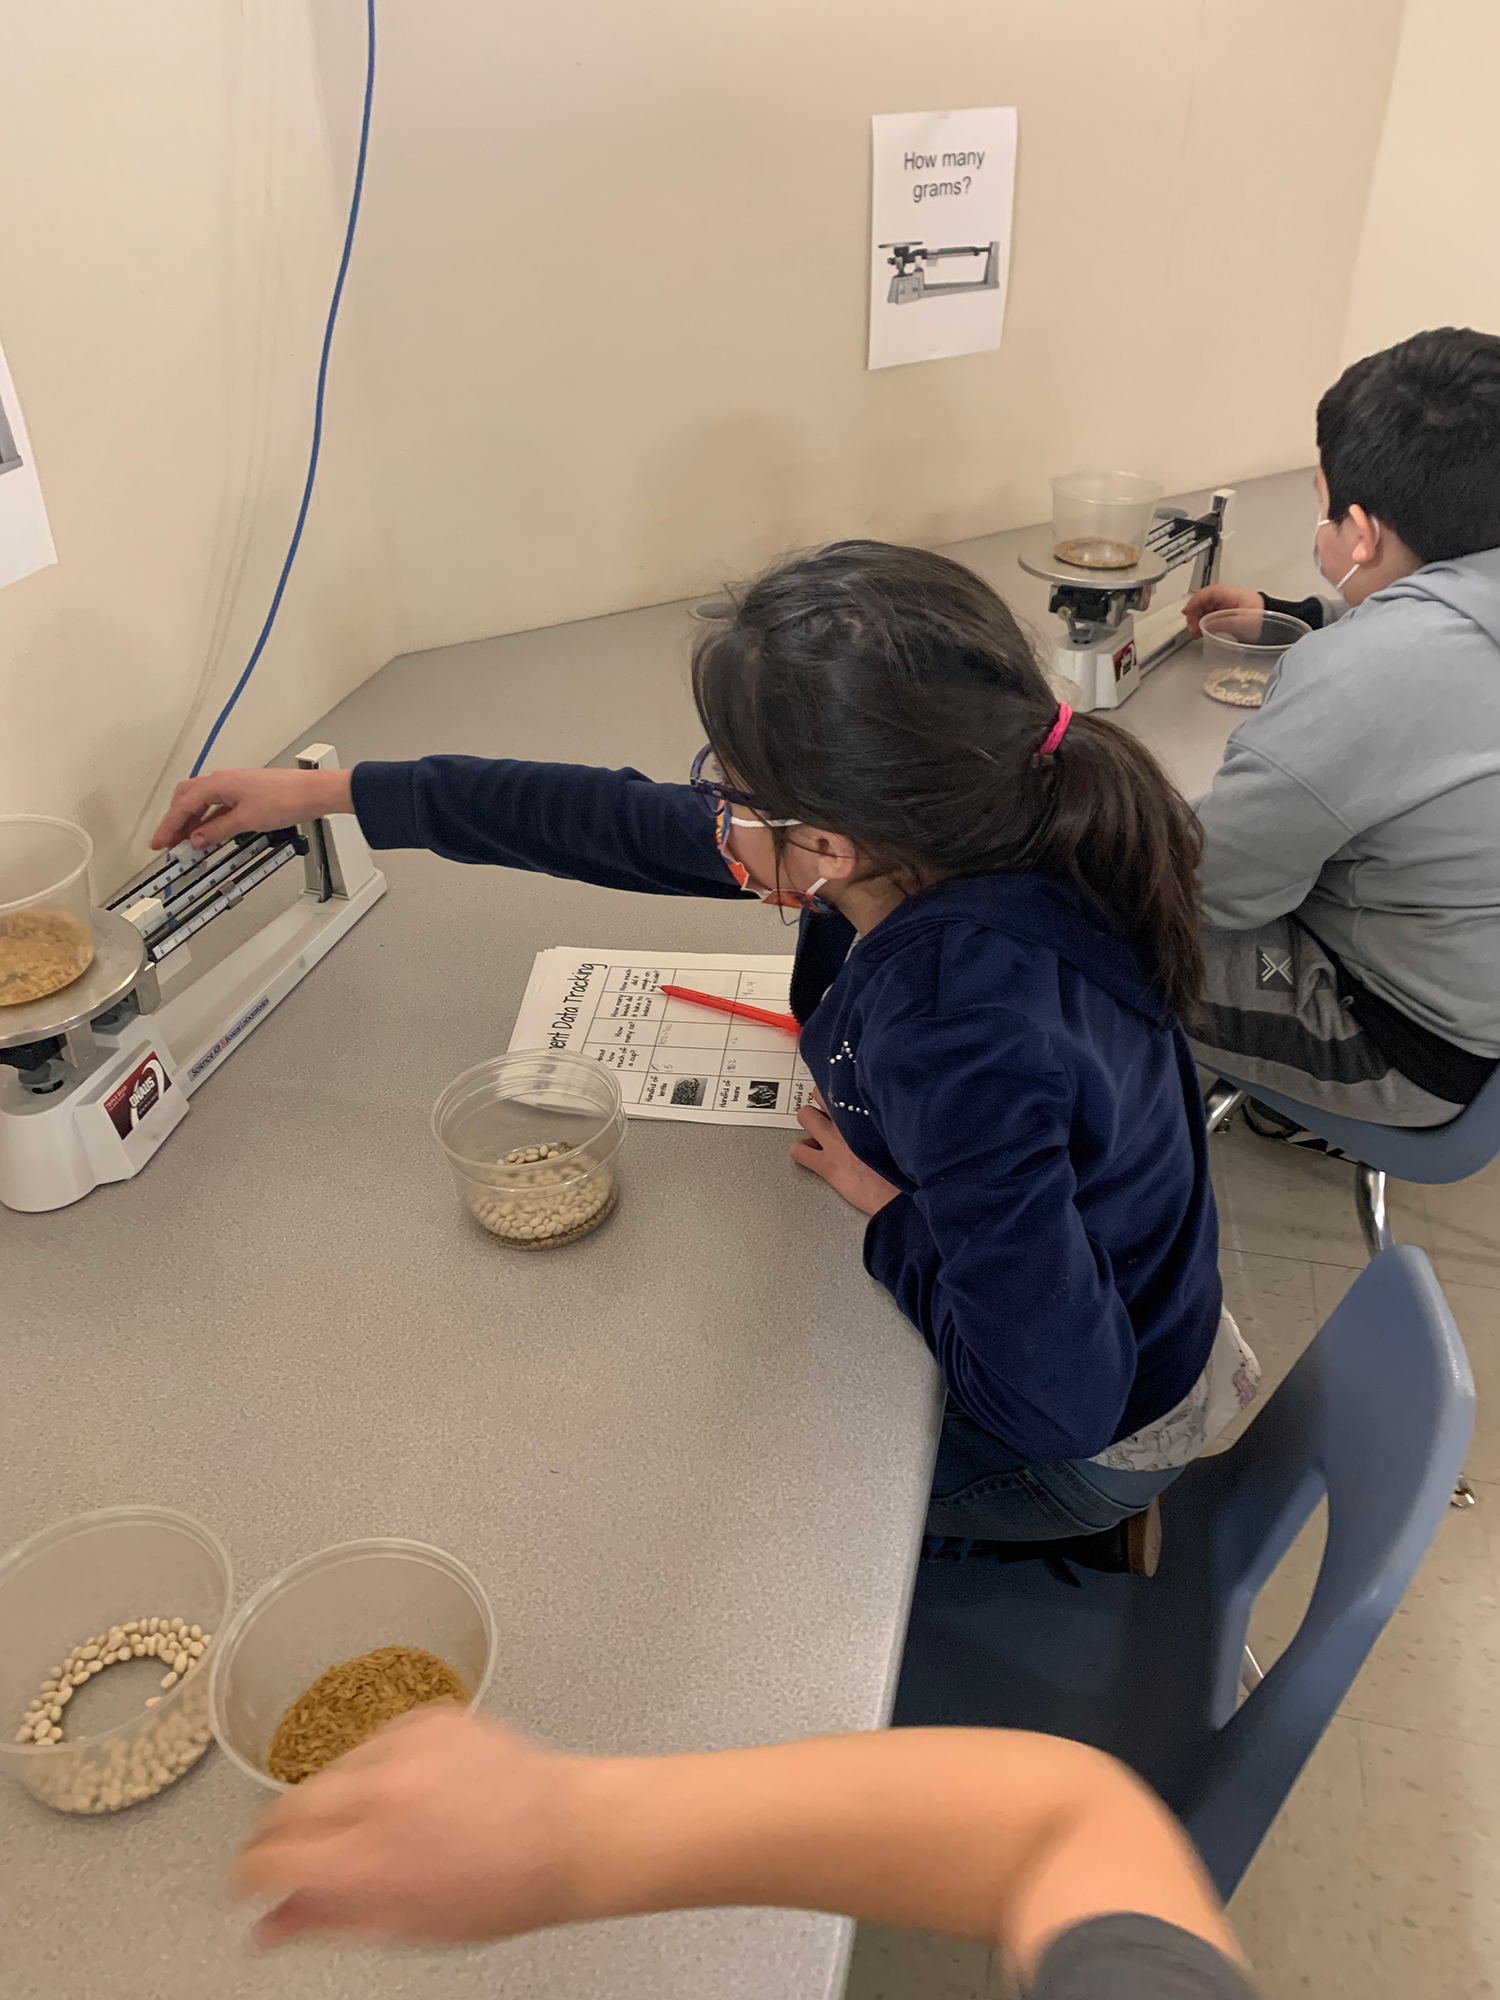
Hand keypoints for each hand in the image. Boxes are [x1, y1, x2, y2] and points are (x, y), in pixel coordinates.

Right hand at [150, 766, 352, 850]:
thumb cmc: (285, 798)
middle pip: (187, 799)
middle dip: (175, 822)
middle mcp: (222, 781)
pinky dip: (208, 820)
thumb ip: (218, 831)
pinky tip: (209, 834)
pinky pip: (217, 806)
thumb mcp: (246, 820)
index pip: (182, 806)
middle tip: (168, 843)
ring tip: (186, 843)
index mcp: (217, 783)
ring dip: (191, 822)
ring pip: (201, 803)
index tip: (158, 843)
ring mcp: (233, 786)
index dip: (167, 826)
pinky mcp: (244, 793)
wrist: (312, 792)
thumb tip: (198, 839)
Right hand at [228, 1708, 581, 1948]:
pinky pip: (371, 1741)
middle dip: (274, 1836)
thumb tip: (267, 1926)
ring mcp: (403, 1745)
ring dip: (328, 1800)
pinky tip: (403, 1792)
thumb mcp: (405, 1927)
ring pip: (327, 1769)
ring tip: (367, 1828)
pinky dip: (372, 1767)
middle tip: (286, 1857)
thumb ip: (324, 1921)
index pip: (268, 1856)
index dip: (245, 1874)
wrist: (569, 1831)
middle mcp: (378, 1793)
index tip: (245, 1883)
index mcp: (367, 1858)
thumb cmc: (503, 1889)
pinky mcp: (427, 1714)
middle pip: (284, 1805)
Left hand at [791, 1093, 898, 1215]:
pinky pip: (797, 1150)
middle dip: (822, 1104)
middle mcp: (848, 1119)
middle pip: (820, 1093)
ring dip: (810, 1123)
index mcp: (867, 1108)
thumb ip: (884, 1116)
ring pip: (805, 1116)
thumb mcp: (896, 1129)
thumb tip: (880, 1112)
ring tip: (819, 1134)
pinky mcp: (826, 1164)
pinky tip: (812, 1155)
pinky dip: (801, 1151)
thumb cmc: (904, 1165)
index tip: (840, 1097)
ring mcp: (833, 1141)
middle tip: (829, 1116)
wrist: (901, 1193)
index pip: (843, 1085)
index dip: (838, 1092)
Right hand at [1180, 584, 1263, 638]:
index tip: (1187, 611)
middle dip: (1194, 613)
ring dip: (1195, 619)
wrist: (1270, 626)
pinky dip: (1200, 622)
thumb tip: (1206, 624)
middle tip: (1192, 628)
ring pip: (1202, 608)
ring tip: (1195, 632)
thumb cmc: (1262, 620)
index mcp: (1233, 593)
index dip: (1196, 601)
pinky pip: (1206, 615)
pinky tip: (1200, 631)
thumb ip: (1224, 622)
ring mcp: (1223, 604)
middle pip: (1203, 600)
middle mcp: (1226, 597)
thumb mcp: (1244, 622)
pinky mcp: (1222, 613)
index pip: (1209, 593)